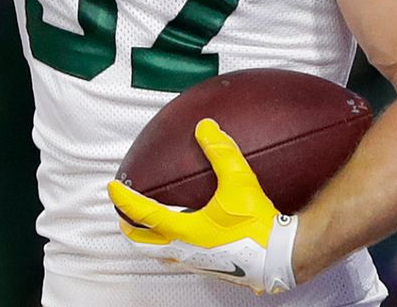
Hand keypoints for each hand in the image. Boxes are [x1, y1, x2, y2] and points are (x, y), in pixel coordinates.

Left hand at [108, 119, 299, 294]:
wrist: (284, 257)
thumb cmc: (260, 225)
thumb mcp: (240, 182)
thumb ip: (221, 152)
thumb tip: (206, 128)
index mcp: (185, 231)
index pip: (143, 214)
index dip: (125, 200)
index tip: (113, 189)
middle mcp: (186, 250)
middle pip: (145, 243)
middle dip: (130, 228)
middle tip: (123, 215)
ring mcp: (199, 262)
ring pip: (163, 254)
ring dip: (150, 241)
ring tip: (148, 228)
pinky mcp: (214, 268)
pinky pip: (183, 258)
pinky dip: (173, 246)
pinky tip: (187, 236)